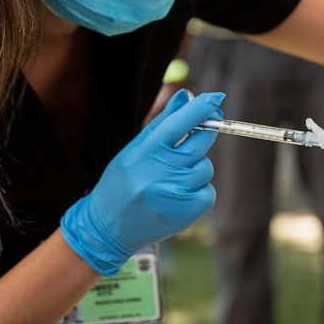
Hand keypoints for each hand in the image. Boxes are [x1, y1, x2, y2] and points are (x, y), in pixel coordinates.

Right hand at [61, 89, 222, 274]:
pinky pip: (208, 191)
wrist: (108, 228)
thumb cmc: (121, 182)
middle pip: (202, 142)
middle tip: (196, 136)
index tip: (216, 97)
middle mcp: (161, 171)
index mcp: (146, 151)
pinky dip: (198, 190)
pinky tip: (177, 196)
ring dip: (195, 168)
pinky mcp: (188, 212)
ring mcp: (176, 193)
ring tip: (172, 179)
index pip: (179, 123)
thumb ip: (162, 123)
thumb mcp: (134, 149)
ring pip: (206, 167)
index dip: (201, 108)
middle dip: (205, 134)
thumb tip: (186, 95)